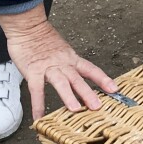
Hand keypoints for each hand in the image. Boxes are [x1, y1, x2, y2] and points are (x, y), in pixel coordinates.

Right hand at [0, 8, 117, 118]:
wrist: (28, 27)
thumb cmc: (43, 40)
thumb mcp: (62, 51)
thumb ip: (69, 64)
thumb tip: (76, 79)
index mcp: (71, 58)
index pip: (90, 69)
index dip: (103, 79)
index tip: (114, 89)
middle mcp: (63, 63)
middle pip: (78, 78)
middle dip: (88, 93)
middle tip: (97, 106)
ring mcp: (48, 67)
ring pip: (61, 82)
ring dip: (68, 96)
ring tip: (75, 109)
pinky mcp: (33, 71)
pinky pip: (36, 89)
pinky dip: (38, 104)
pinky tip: (39, 117)